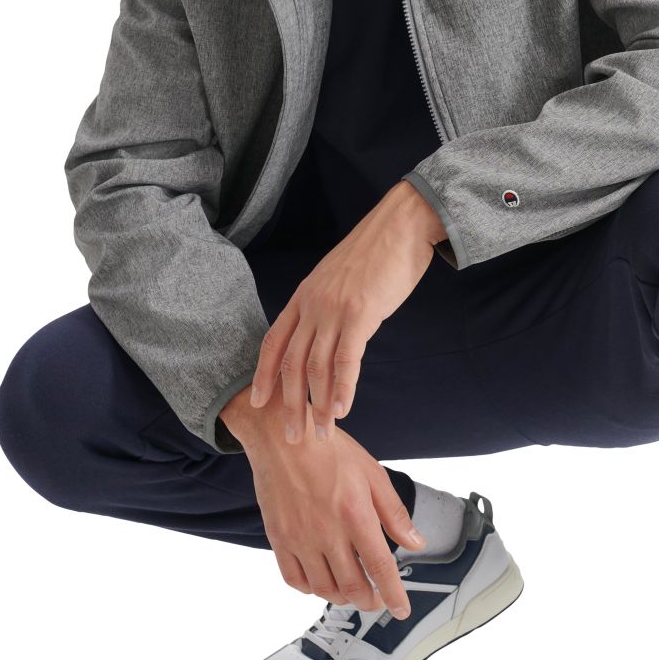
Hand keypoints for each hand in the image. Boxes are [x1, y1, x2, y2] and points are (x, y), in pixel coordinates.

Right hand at [225, 393, 425, 617]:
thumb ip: (394, 514)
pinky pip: (295, 580)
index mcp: (356, 515)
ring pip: (324, 588)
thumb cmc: (330, 451)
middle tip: (377, 600)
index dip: (393, 594)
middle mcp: (328, 532)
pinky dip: (312, 589)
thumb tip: (415, 543)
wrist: (283, 438)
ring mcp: (300, 538)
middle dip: (370, 601)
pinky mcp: (279, 539)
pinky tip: (321, 581)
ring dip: (343, 597)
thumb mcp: (373, 474)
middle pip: (353, 586)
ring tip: (352, 591)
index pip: (380, 568)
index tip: (401, 609)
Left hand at [249, 180, 444, 442]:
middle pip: (291, 364)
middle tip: (291, 435)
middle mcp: (311, 304)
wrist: (401, 224)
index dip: (263, 374)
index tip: (257, 401)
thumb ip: (328, 304)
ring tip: (320, 432)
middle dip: (289, 404)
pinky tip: (342, 410)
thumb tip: (330, 329)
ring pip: (317, 368)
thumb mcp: (339, 277)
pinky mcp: (360, 314)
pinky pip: (346, 360)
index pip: (273, 341)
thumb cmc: (377, 251)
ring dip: (317, 405)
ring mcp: (333, 309)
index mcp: (303, 295)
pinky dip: (342, 389)